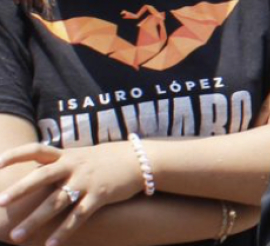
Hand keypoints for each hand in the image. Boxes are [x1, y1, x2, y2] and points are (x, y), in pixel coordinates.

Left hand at [0, 141, 144, 244]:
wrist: (140, 160)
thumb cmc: (106, 160)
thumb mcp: (82, 156)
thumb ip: (59, 164)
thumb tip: (34, 170)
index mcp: (67, 155)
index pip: (36, 150)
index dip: (15, 155)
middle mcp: (74, 166)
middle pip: (42, 177)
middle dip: (20, 190)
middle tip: (0, 203)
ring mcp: (87, 181)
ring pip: (56, 202)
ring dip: (35, 221)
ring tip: (16, 237)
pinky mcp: (100, 195)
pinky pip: (78, 216)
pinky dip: (64, 231)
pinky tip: (51, 245)